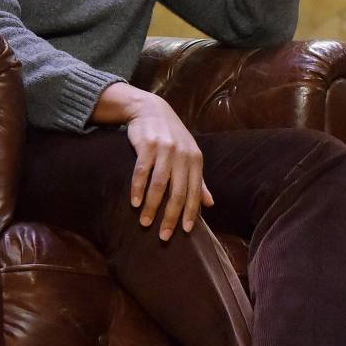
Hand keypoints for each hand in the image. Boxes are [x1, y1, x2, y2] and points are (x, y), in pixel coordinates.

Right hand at [93, 83, 213, 239]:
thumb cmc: (173, 138)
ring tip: (145, 223)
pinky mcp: (147, 145)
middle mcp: (183, 155)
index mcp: (196, 160)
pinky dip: (138, 189)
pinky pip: (142, 171)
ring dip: (152, 206)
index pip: (195, 192)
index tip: (185, 232)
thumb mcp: (190, 156)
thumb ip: (199, 181)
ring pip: (159, 184)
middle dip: (171, 216)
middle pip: (178, 192)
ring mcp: (165, 149)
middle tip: (163, 236)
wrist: (151, 109)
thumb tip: (210, 204)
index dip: (191, 213)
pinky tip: (135, 203)